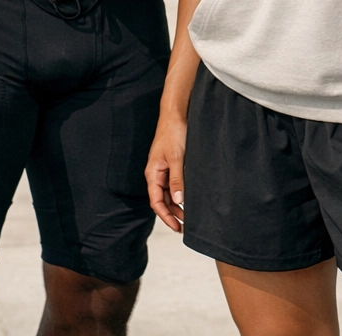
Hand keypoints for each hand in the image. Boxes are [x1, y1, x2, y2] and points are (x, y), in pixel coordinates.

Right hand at [145, 113, 186, 232]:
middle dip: (172, 214)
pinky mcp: (171, 164)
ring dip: (177, 205)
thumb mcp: (177, 158)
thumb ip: (177, 180)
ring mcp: (164, 169)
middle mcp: (156, 173)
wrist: (176, 114)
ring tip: (188, 216)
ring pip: (168, 193)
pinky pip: (174, 184)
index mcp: (153, 173)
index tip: (177, 227)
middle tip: (185, 227)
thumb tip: (178, 201)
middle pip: (162, 200)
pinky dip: (180, 193)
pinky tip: (189, 198)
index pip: (156, 202)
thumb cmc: (173, 133)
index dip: (166, 216)